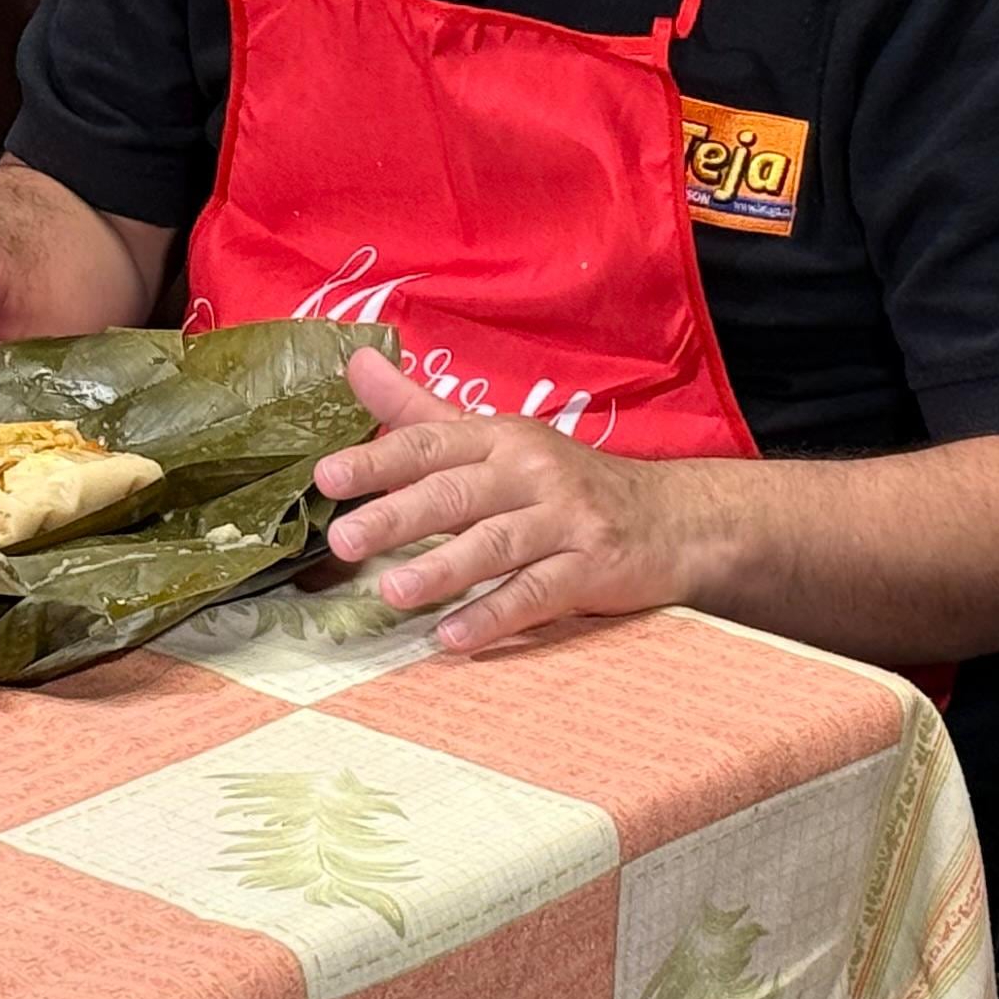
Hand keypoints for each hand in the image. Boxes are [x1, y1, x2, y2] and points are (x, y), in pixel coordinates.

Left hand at [315, 347, 716, 654]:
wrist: (672, 519)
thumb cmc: (565, 482)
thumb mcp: (495, 438)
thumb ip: (419, 413)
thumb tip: (355, 362)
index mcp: (499, 438)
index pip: (429, 444)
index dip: (377, 460)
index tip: (326, 477)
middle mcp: (531, 472)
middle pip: (457, 492)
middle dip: (398, 515)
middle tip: (345, 540)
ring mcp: (565, 520)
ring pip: (497, 543)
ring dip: (444, 569)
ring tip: (394, 591)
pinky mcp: (593, 568)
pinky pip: (540, 593)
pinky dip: (496, 615)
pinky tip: (454, 636)